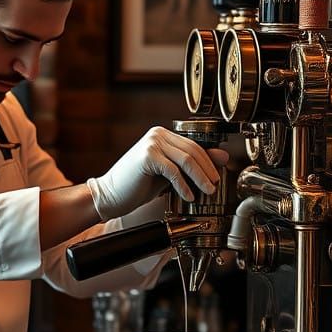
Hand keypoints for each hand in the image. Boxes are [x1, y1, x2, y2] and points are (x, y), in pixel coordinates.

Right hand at [87, 126, 227, 220]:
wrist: (109, 195)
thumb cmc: (136, 186)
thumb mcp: (168, 174)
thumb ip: (189, 166)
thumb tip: (222, 157)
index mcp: (162, 135)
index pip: (194, 145)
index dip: (209, 161)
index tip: (217, 176)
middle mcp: (157, 134)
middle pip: (193, 150)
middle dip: (208, 170)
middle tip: (214, 186)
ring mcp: (152, 143)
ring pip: (187, 160)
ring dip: (200, 178)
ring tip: (207, 191)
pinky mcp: (147, 156)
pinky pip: (173, 171)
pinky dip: (183, 186)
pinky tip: (188, 196)